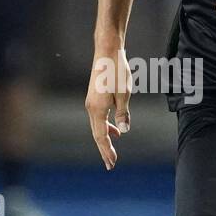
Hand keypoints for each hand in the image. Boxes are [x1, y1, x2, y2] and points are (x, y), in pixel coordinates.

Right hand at [85, 46, 131, 169]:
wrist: (107, 52)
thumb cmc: (117, 71)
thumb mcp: (124, 93)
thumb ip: (123, 113)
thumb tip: (123, 131)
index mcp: (97, 109)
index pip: (101, 136)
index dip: (107, 150)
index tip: (112, 164)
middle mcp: (91, 107)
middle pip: (97, 134)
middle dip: (104, 149)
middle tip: (111, 164)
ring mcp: (91, 102)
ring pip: (97, 125)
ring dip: (105, 137)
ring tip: (114, 148)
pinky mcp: (94, 97)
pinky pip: (98, 117)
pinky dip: (105, 125)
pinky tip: (115, 128)